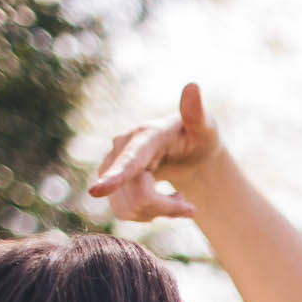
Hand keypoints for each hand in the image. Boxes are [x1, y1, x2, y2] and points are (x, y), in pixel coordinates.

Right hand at [89, 82, 223, 219]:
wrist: (189, 152)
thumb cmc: (199, 137)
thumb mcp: (205, 128)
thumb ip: (197, 113)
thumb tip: (193, 86)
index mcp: (145, 136)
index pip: (130, 160)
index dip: (116, 176)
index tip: (96, 191)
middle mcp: (121, 148)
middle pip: (136, 196)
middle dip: (165, 208)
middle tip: (189, 207)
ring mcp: (111, 165)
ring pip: (128, 208)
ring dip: (157, 212)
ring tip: (176, 200)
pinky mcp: (110, 182)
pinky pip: (124, 212)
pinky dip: (147, 215)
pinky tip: (162, 202)